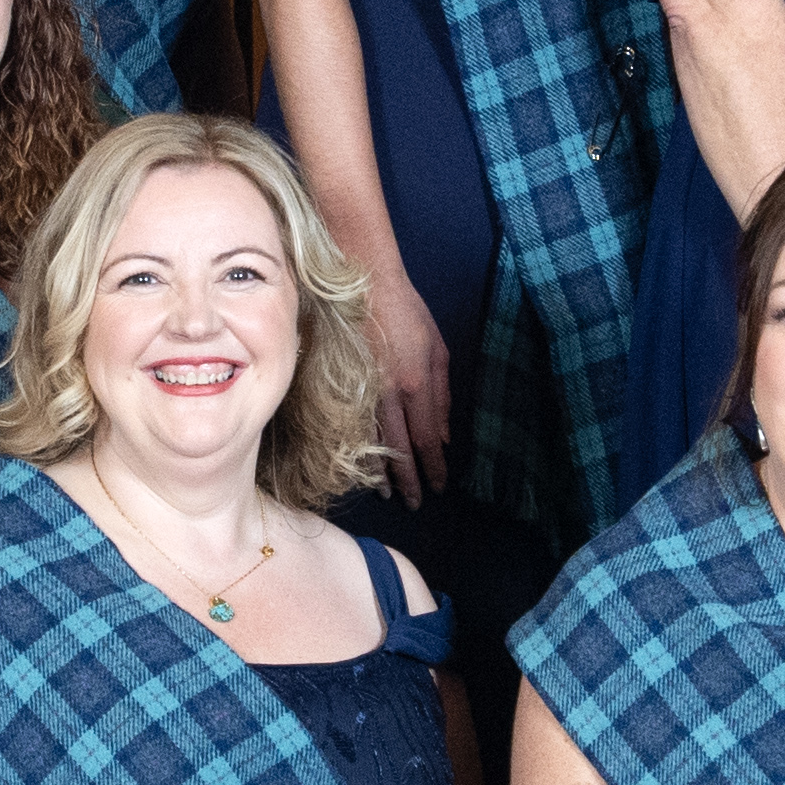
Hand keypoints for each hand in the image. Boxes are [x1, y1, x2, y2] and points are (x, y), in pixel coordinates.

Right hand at [362, 265, 455, 504]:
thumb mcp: (438, 349)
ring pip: (371, 443)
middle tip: (415, 503)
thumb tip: (444, 435)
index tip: (439, 486)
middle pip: (400, 450)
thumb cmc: (406, 310)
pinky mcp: (340, 384)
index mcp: (417, 383)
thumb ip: (442, 395)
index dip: (434, 468)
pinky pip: (350, 427)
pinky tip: (361, 465)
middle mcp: (390, 393)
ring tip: (387, 493)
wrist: (362, 281)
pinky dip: (357, 451)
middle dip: (409, 481)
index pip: (427, 439)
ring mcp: (361, 390)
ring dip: (381, 473)